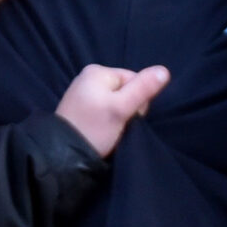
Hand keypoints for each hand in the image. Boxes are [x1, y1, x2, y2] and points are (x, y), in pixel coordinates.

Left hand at [54, 64, 170, 157]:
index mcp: (97, 71)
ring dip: (118, 117)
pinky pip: (103, 110)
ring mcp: (82, 94)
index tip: (128, 118)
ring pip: (115, 103)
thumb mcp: (121, 108)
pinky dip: (106, 121)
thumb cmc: (94, 128)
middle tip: (117, 125)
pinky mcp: (79, 110)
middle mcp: (88, 77)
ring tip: (109, 130)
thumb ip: (143, 89)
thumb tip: (164, 70)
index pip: (135, 80)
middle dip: (127, 109)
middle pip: (125, 91)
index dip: (138, 101)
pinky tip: (101, 131)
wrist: (62, 156)